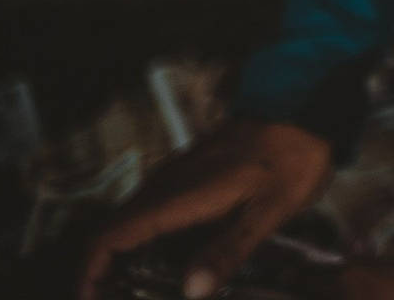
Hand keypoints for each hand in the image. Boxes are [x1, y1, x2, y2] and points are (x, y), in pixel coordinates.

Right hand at [78, 119, 332, 299]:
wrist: (302, 111)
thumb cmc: (292, 160)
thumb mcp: (271, 210)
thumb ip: (230, 249)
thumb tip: (191, 291)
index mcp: (176, 197)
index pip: (109, 238)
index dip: (91, 275)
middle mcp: (165, 188)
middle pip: (112, 237)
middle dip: (106, 276)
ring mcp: (174, 181)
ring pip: (132, 226)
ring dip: (127, 262)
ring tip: (145, 291)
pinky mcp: (188, 179)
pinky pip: (154, 216)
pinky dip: (150, 246)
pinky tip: (176, 267)